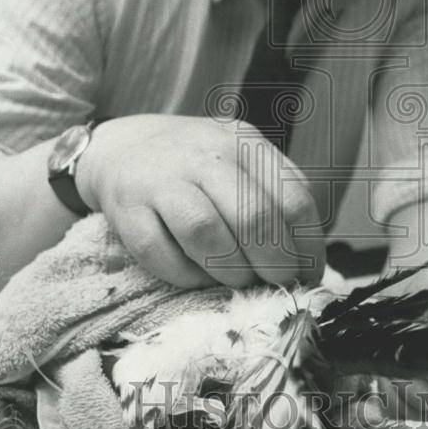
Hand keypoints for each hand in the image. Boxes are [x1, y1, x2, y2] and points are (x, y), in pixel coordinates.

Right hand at [75, 114, 324, 289]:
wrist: (119, 148)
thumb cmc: (195, 167)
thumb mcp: (241, 162)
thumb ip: (275, 197)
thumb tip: (307, 261)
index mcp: (244, 143)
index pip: (294, 199)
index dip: (307, 247)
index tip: (308, 275)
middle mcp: (206, 154)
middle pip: (253, 218)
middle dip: (274, 265)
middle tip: (276, 285)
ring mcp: (164, 178)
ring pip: (206, 233)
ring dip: (230, 271)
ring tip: (237, 281)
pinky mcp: (127, 208)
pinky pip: (160, 252)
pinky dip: (184, 275)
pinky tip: (196, 275)